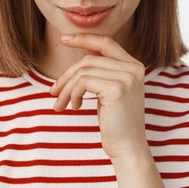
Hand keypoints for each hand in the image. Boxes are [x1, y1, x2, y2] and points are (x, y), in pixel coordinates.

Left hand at [49, 33, 149, 160]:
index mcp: (134, 67)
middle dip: (67, 76)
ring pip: (83, 71)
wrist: (128, 148)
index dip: (84, 38)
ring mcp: (127, 77)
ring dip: (66, 88)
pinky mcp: (117, 88)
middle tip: (53, 92)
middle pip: (89, 60)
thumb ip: (102, 73)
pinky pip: (83, 82)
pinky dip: (73, 93)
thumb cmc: (116, 124)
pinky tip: (75, 107)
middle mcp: (134, 69)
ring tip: (61, 104)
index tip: (64, 39)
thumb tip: (79, 59)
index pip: (106, 43)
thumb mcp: (110, 93)